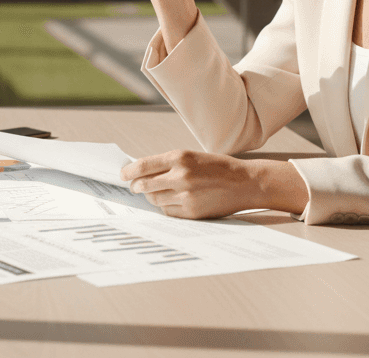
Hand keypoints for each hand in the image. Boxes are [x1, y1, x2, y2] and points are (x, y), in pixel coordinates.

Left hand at [122, 150, 260, 218]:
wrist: (244, 183)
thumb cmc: (217, 168)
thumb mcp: (192, 157)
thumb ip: (168, 164)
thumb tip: (141, 172)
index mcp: (180, 158)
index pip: (143, 166)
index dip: (129, 172)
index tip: (123, 175)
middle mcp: (180, 176)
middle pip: (144, 185)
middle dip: (136, 186)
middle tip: (135, 187)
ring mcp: (185, 196)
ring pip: (154, 199)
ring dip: (151, 197)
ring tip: (157, 192)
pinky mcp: (191, 212)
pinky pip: (167, 211)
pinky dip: (165, 207)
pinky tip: (172, 201)